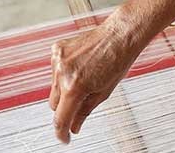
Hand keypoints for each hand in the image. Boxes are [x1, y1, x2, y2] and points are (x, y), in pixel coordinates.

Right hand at [49, 17, 141, 142]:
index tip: (64, 138)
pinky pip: (55, 70)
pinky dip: (64, 72)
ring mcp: (58, 59)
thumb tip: (74, 127)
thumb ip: (85, 112)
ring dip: (65, 88)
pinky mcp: (56, 49)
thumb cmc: (118, 60)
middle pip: (54, 104)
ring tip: (86, 76)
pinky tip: (80, 65)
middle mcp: (62, 73)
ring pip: (53, 86)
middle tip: (81, 101)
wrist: (121, 34)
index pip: (60, 119)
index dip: (61, 133)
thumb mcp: (105, 92)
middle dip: (65, 107)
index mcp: (75, 86)